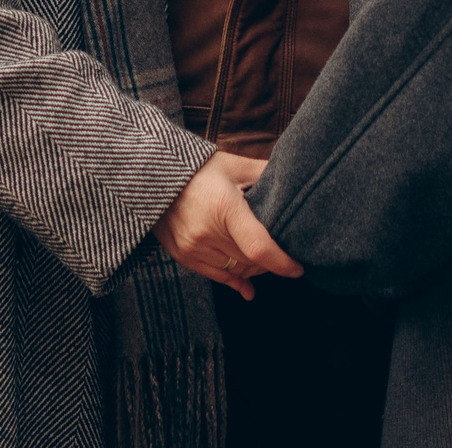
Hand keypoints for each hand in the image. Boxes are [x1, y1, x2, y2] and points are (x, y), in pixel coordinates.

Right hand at [152, 152, 301, 299]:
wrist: (152, 176)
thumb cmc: (198, 167)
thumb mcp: (232, 164)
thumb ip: (263, 172)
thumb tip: (292, 176)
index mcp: (225, 208)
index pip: (259, 248)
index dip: (282, 263)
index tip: (298, 268)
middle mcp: (207, 232)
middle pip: (250, 262)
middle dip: (270, 263)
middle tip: (282, 254)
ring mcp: (193, 247)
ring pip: (235, 271)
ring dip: (252, 269)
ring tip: (263, 259)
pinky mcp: (183, 255)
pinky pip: (216, 276)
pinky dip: (234, 280)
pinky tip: (247, 286)